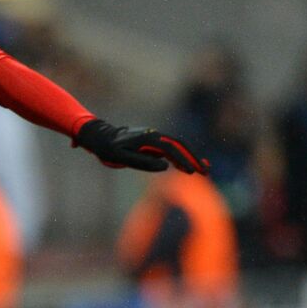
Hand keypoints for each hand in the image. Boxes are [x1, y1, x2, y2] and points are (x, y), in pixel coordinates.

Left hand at [74, 118, 209, 173]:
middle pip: (179, 145)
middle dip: (193, 158)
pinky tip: (185, 167)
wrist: (100, 138)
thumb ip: (142, 162)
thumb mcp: (121, 158)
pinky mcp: (152, 142)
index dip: (183, 160)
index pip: (171, 149)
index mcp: (148, 139)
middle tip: (206, 171)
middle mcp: (154, 135)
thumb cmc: (108, 149)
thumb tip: (165, 166)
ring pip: (177, 146)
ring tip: (202, 170)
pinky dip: (181, 156)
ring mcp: (154, 138)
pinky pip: (170, 149)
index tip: (192, 172)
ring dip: (190, 157)